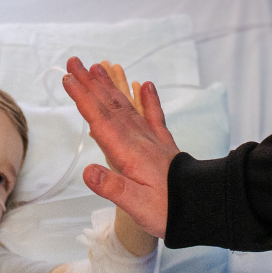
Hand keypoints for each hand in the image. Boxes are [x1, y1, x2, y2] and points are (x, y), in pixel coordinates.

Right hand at [62, 57, 178, 238]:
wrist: (203, 206)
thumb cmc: (169, 210)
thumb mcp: (137, 205)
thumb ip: (112, 187)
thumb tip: (87, 171)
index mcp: (129, 152)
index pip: (100, 119)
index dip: (83, 98)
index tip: (68, 79)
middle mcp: (139, 139)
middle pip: (110, 106)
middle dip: (90, 84)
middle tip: (74, 62)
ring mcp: (152, 140)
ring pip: (126, 107)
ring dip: (110, 87)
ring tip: (97, 68)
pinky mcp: (164, 146)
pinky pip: (154, 116)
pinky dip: (149, 100)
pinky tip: (146, 85)